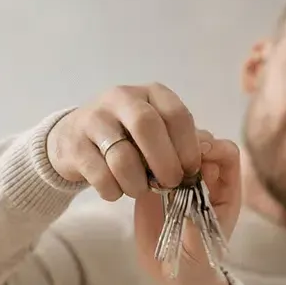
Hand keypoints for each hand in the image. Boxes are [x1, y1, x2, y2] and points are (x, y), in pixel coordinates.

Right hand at [47, 84, 203, 198]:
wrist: (73, 139)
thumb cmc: (126, 137)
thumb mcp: (156, 131)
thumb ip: (181, 139)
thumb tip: (212, 149)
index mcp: (150, 93)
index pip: (177, 113)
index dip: (188, 146)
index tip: (190, 170)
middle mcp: (122, 98)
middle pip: (147, 125)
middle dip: (164, 161)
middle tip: (170, 183)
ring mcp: (94, 118)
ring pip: (121, 155)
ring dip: (136, 182)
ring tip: (139, 190)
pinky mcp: (75, 144)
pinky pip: (99, 174)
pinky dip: (112, 190)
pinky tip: (115, 191)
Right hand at [132, 132, 241, 284]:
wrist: (173, 274)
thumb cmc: (197, 262)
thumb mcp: (201, 248)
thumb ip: (197, 225)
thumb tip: (187, 201)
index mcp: (224, 188)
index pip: (226, 152)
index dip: (213, 148)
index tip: (196, 156)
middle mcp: (202, 177)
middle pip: (198, 141)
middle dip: (184, 144)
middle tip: (168, 158)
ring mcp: (176, 176)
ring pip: (172, 145)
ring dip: (160, 148)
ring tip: (149, 165)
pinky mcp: (152, 182)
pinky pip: (149, 160)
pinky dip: (142, 158)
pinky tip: (135, 171)